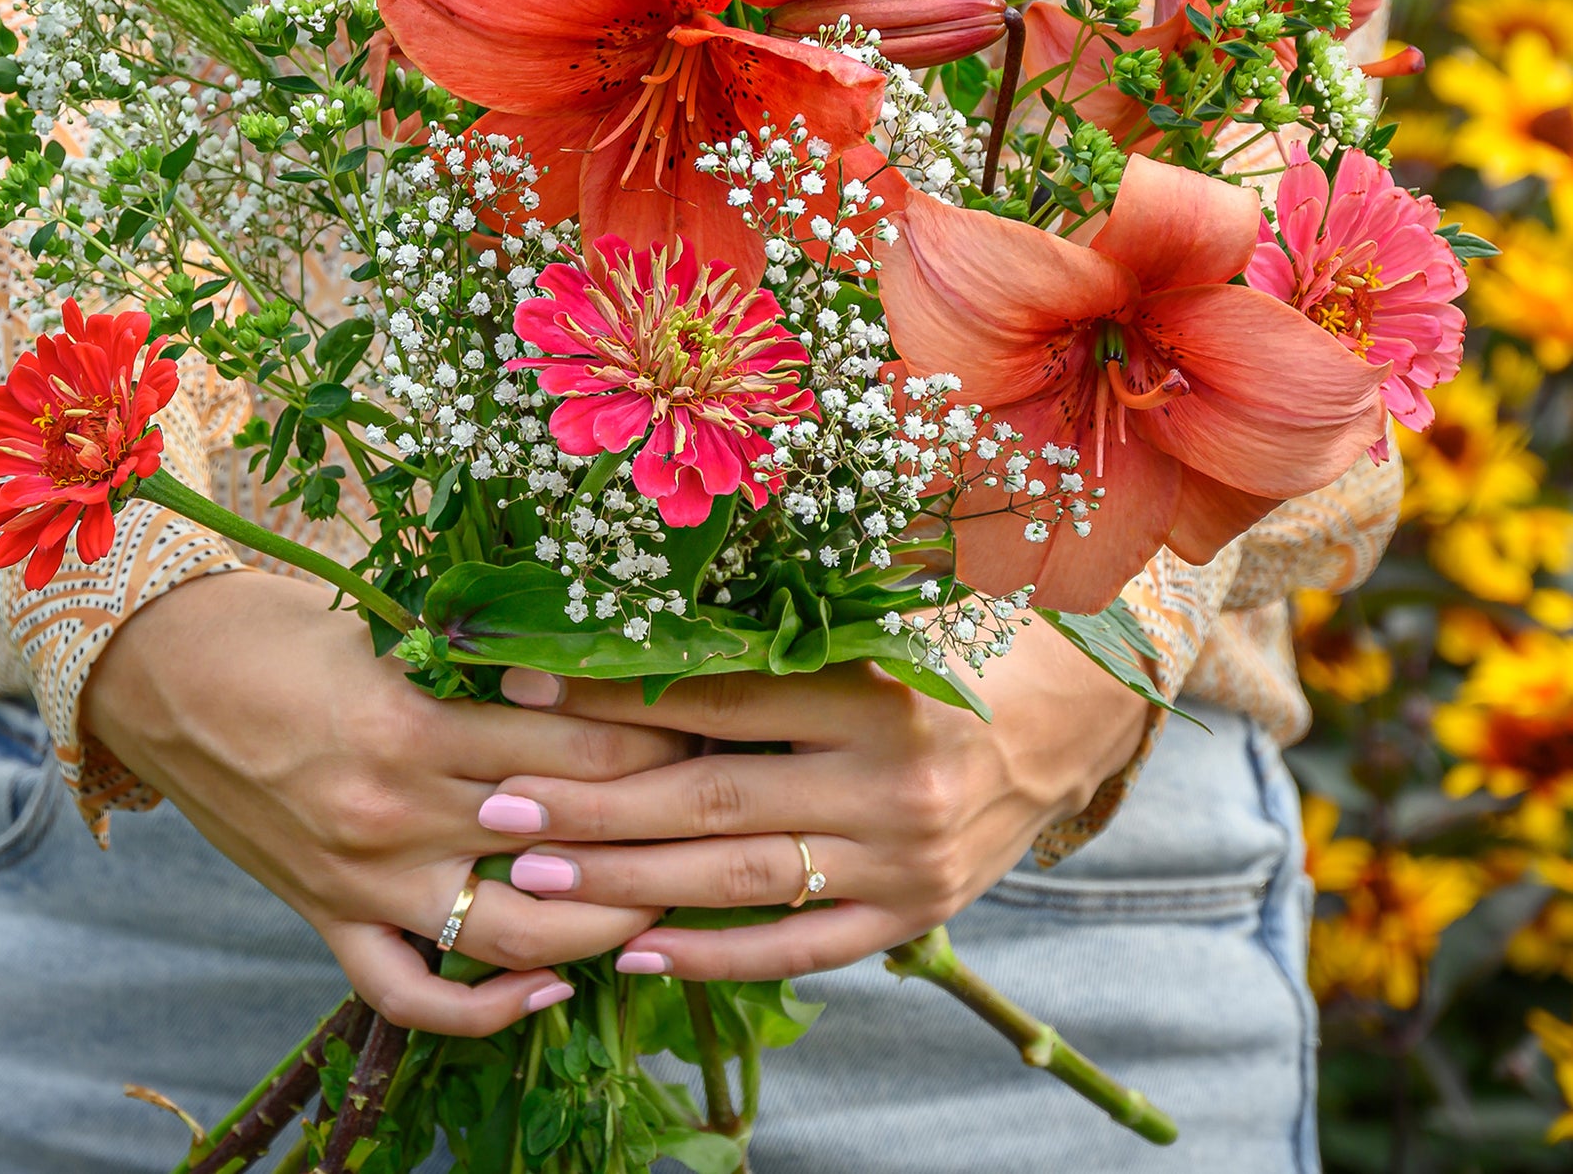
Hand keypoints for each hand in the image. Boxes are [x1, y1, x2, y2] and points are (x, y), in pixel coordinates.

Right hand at [83, 568, 693, 1032]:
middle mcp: (391, 816)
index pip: (572, 747)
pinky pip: (413, 992)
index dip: (656, 737)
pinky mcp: (326, 917)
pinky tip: (549, 991)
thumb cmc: (271, 625)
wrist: (153, 672)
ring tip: (669, 895)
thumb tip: (585, 662)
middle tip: (719, 801)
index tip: (711, 720)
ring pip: (512, 935)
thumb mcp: (379, 622)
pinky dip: (484, 1009)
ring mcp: (360, 881)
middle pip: (564, 841)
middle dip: (657, 821)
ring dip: (603, 925)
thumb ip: (474, 656)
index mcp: (407, 726)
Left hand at [479, 617, 1151, 979]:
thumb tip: (643, 622)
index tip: (525, 685)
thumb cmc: (953, 644)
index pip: (716, 697)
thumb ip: (780, 629)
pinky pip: (801, 948)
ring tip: (540, 873)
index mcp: (875, 690)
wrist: (1072, 714)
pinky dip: (717, 955)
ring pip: (741, 878)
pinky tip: (638, 951)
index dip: (613, 693)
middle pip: (711, 799)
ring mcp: (904, 860)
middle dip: (594, 804)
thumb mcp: (876, 619)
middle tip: (502, 804)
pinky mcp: (914, 915)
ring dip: (629, 880)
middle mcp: (889, 781)